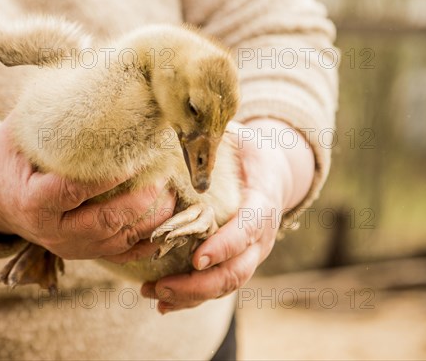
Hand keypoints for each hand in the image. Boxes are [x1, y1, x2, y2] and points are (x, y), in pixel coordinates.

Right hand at [0, 115, 175, 259]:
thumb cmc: (10, 159)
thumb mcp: (19, 133)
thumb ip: (52, 116)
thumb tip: (95, 84)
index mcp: (33, 202)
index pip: (74, 191)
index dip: (108, 176)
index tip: (136, 156)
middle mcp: (53, 232)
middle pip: (105, 223)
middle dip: (140, 201)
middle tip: (164, 174)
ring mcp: (71, 248)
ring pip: (119, 241)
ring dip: (152, 219)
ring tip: (174, 192)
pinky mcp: (85, 254)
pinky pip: (122, 255)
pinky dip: (149, 241)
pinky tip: (169, 221)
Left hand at [141, 118, 314, 312]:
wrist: (270, 172)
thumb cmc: (246, 152)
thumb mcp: (237, 138)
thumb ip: (214, 138)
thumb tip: (180, 122)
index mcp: (262, 201)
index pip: (249, 228)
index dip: (226, 245)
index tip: (197, 258)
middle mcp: (260, 234)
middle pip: (238, 269)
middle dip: (201, 284)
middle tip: (163, 285)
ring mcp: (250, 252)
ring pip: (226, 284)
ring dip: (191, 296)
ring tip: (155, 296)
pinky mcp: (235, 261)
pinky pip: (217, 286)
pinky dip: (191, 298)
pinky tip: (164, 302)